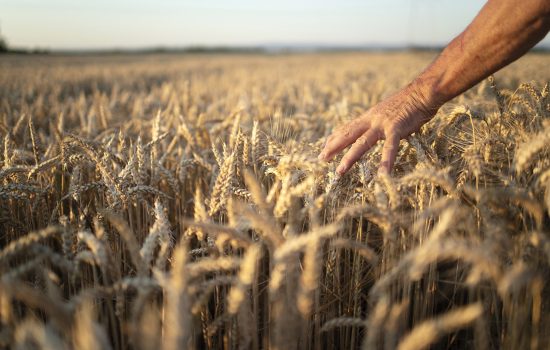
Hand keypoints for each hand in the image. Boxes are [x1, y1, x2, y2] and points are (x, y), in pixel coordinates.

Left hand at [318, 83, 439, 174]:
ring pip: (362, 143)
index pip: (347, 128)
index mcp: (369, 116)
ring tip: (340, 171)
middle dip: (333, 147)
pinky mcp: (396, 129)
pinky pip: (390, 147)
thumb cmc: (408, 103)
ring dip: (350, 158)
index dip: (335, 137)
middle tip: (321, 159)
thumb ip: (377, 121)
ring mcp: (382, 124)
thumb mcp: (386, 111)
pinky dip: (386, 161)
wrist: (422, 92)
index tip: (324, 147)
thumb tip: (372, 128)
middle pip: (348, 134)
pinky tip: (383, 174)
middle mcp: (371, 120)